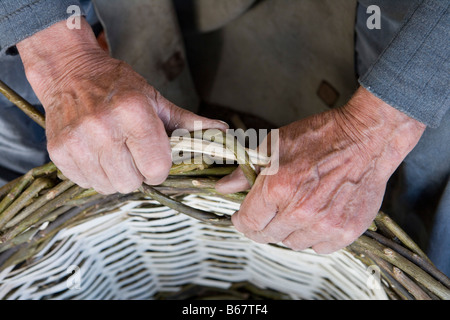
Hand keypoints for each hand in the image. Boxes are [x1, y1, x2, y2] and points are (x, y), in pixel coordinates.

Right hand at [18, 19, 226, 193]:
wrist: (69, 72)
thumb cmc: (118, 86)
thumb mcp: (156, 100)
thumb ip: (189, 123)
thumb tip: (224, 134)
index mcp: (134, 113)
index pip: (156, 169)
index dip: (160, 168)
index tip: (154, 157)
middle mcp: (103, 128)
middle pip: (132, 183)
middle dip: (138, 173)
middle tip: (133, 153)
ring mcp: (77, 142)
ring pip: (110, 187)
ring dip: (117, 175)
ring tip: (114, 151)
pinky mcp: (59, 153)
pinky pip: (87, 183)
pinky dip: (96, 174)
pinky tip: (97, 153)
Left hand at [216, 87, 425, 252]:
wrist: (365, 138)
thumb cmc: (319, 137)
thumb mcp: (274, 145)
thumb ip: (246, 171)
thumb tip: (223, 188)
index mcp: (278, 188)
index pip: (248, 223)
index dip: (241, 221)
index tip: (242, 218)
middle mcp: (300, 211)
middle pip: (268, 237)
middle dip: (262, 226)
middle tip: (268, 214)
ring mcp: (325, 224)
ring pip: (293, 244)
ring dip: (290, 231)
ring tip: (297, 209)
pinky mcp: (346, 230)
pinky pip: (320, 248)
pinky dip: (315, 236)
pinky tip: (317, 217)